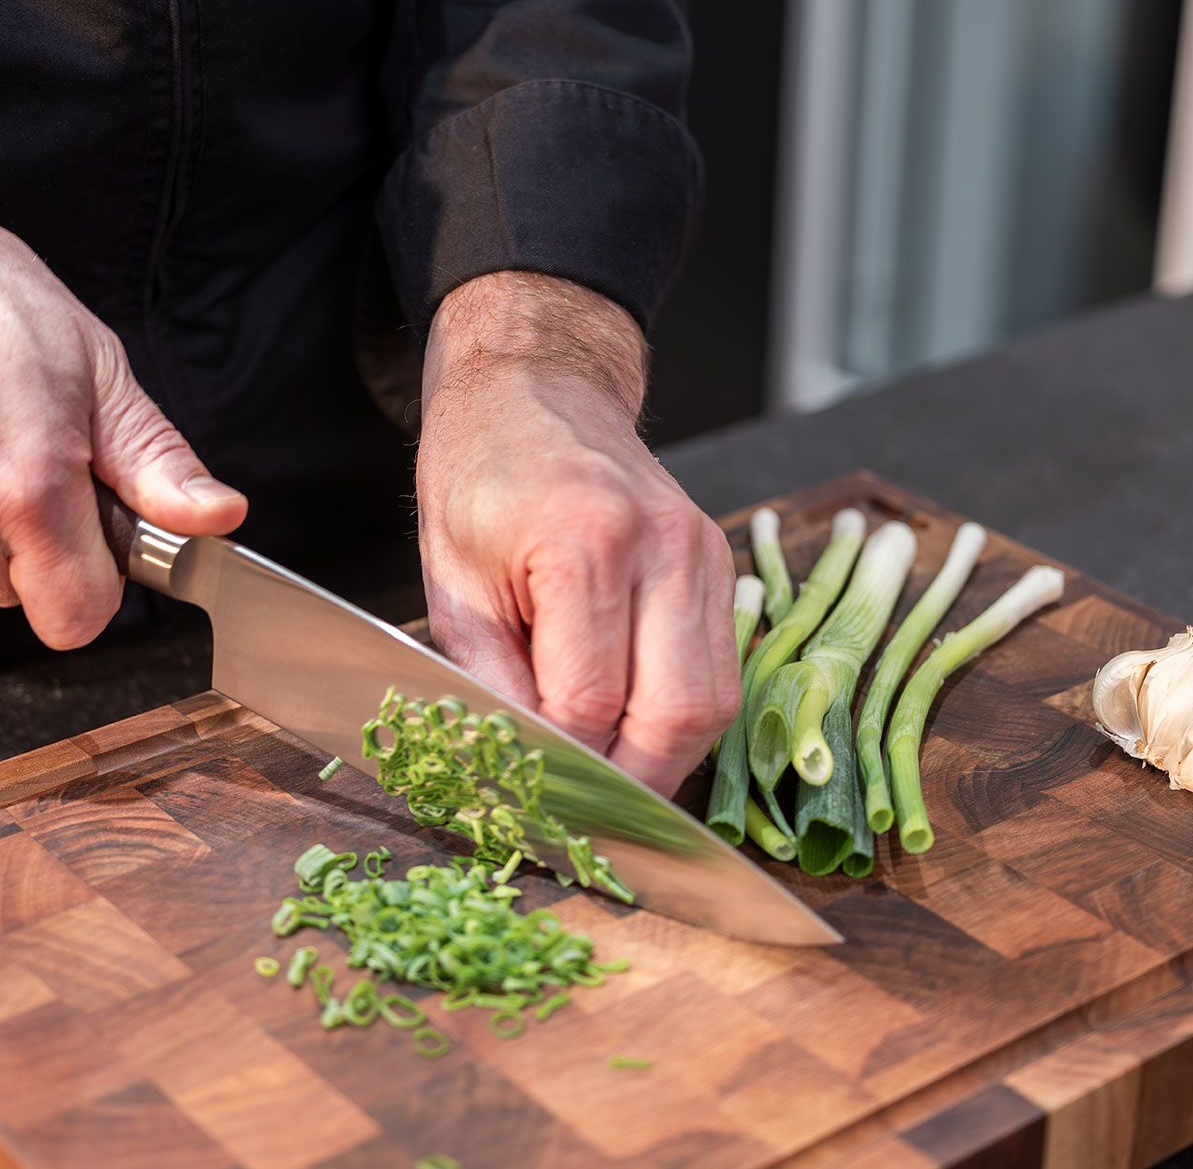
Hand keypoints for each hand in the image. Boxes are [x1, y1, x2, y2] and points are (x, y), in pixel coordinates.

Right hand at [0, 229, 246, 648]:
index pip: (75, 618)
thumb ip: (160, 465)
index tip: (95, 533)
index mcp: (30, 489)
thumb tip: (219, 518)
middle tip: (34, 471)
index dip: (97, 584)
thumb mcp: (104, 381)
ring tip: (1, 458)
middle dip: (36, 550)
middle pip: (17, 600)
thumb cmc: (12, 319)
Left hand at [416, 271, 741, 794]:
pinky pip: (721, 667)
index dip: (562, 769)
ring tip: (613, 781)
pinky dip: (684, 715)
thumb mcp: (453, 584)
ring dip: (666, 759)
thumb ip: (491, 684)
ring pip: (715, 701)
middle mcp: (663, 546)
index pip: (588, 703)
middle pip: (677, 714)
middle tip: (589, 819)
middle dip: (634, 787)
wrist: (538, 391)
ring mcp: (702, 550)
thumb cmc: (479, 479)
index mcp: (583, 544)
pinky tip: (638, 726)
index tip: (537, 805)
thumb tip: (525, 772)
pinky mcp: (719, 557)